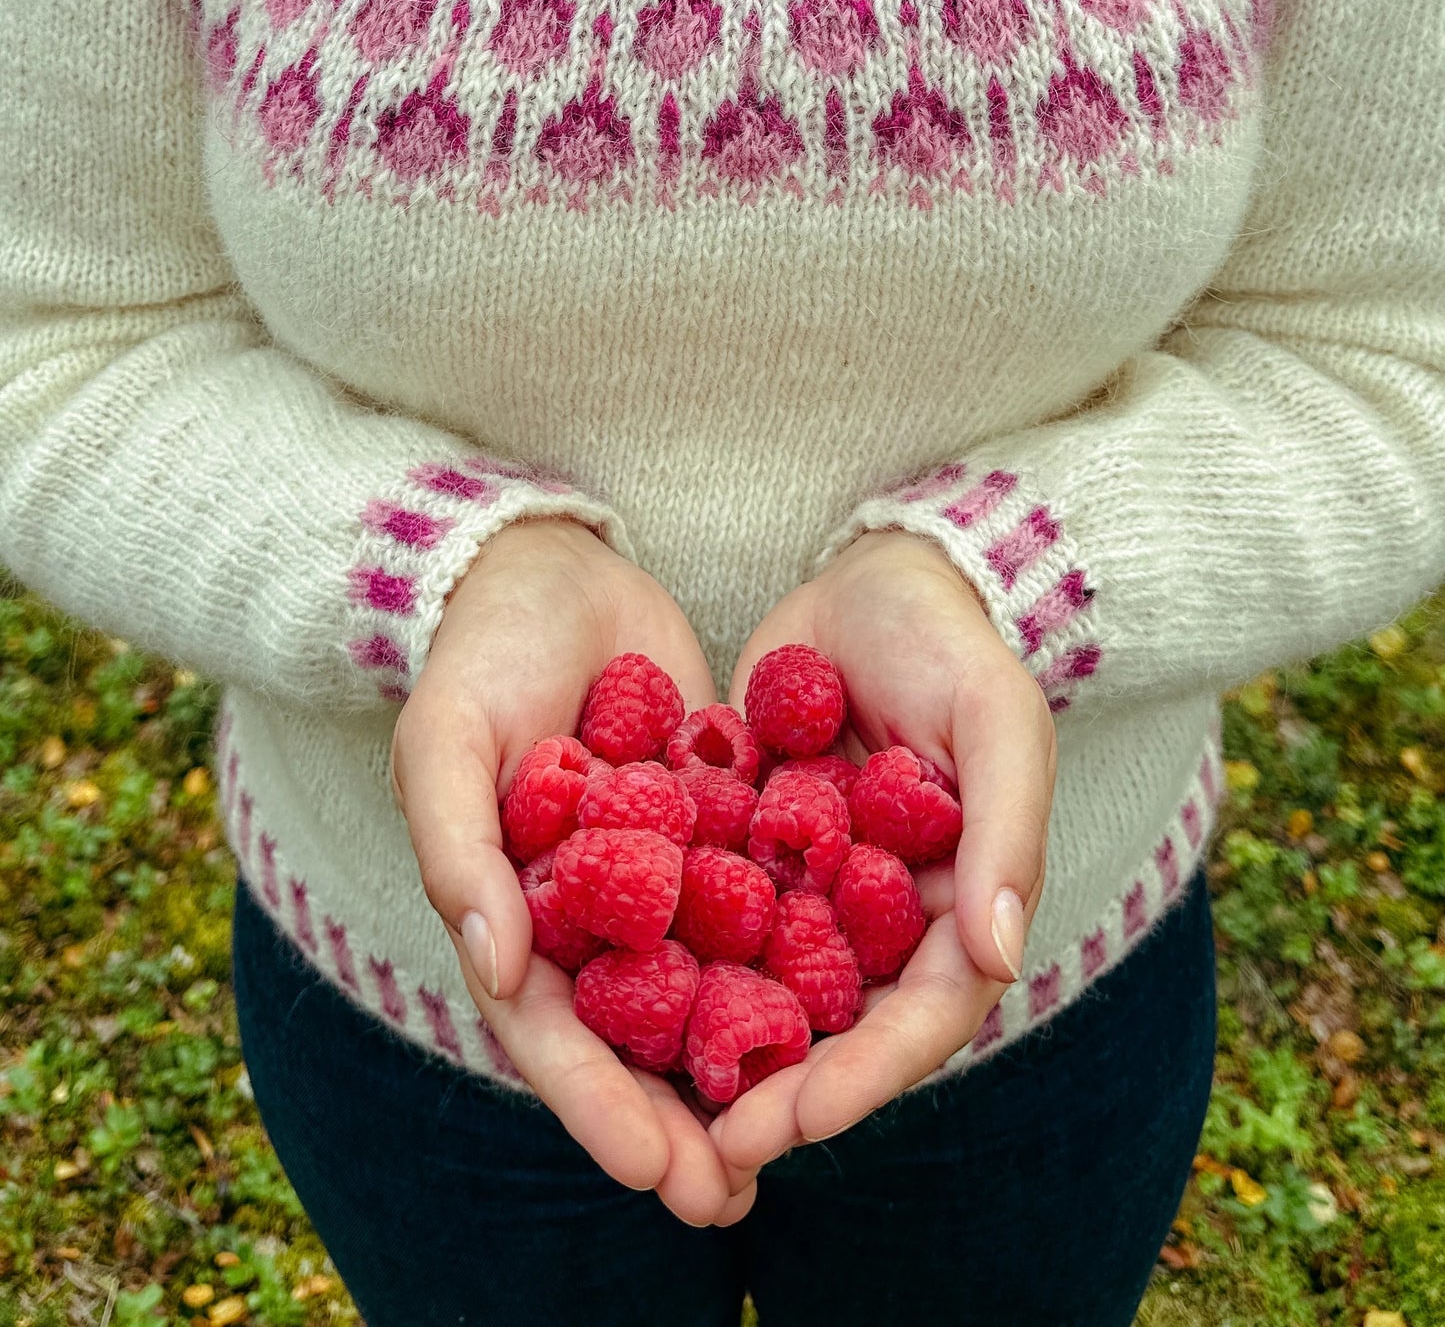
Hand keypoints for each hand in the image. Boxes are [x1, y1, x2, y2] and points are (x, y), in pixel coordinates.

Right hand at [390, 515, 752, 1229]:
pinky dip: (791, 958)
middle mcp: (587, 916)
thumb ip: (461, 849)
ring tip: (803, 1136)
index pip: (555, 1036)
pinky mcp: (713, 829)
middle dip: (682, 1122)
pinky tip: (851, 1005)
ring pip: (704, 992)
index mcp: (513, 915)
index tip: (654, 1172)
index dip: (600, 1109)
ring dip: (745, 1066)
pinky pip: (756, 904)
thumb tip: (496, 966)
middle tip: (735, 1197)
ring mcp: (655, 877)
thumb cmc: (479, 655)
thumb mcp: (448, 738)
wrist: (550, 566)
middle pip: (637, 1040)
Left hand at [711, 527, 1056, 1176]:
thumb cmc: (953, 642)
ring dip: (713, 1055)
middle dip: (777, 1097)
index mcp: (954, 908)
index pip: (918, 1020)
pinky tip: (601, 998)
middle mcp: (878, 918)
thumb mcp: (997, 721)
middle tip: (708, 1153)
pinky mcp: (743, 847)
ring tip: (648, 1112)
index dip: (862, 1078)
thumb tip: (997, 956)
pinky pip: (704, 916)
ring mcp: (807, 886)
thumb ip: (1005, 831)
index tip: (796, 1120)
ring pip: (761, 992)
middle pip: (832, 1032)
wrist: (877, 570)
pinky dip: (665, 960)